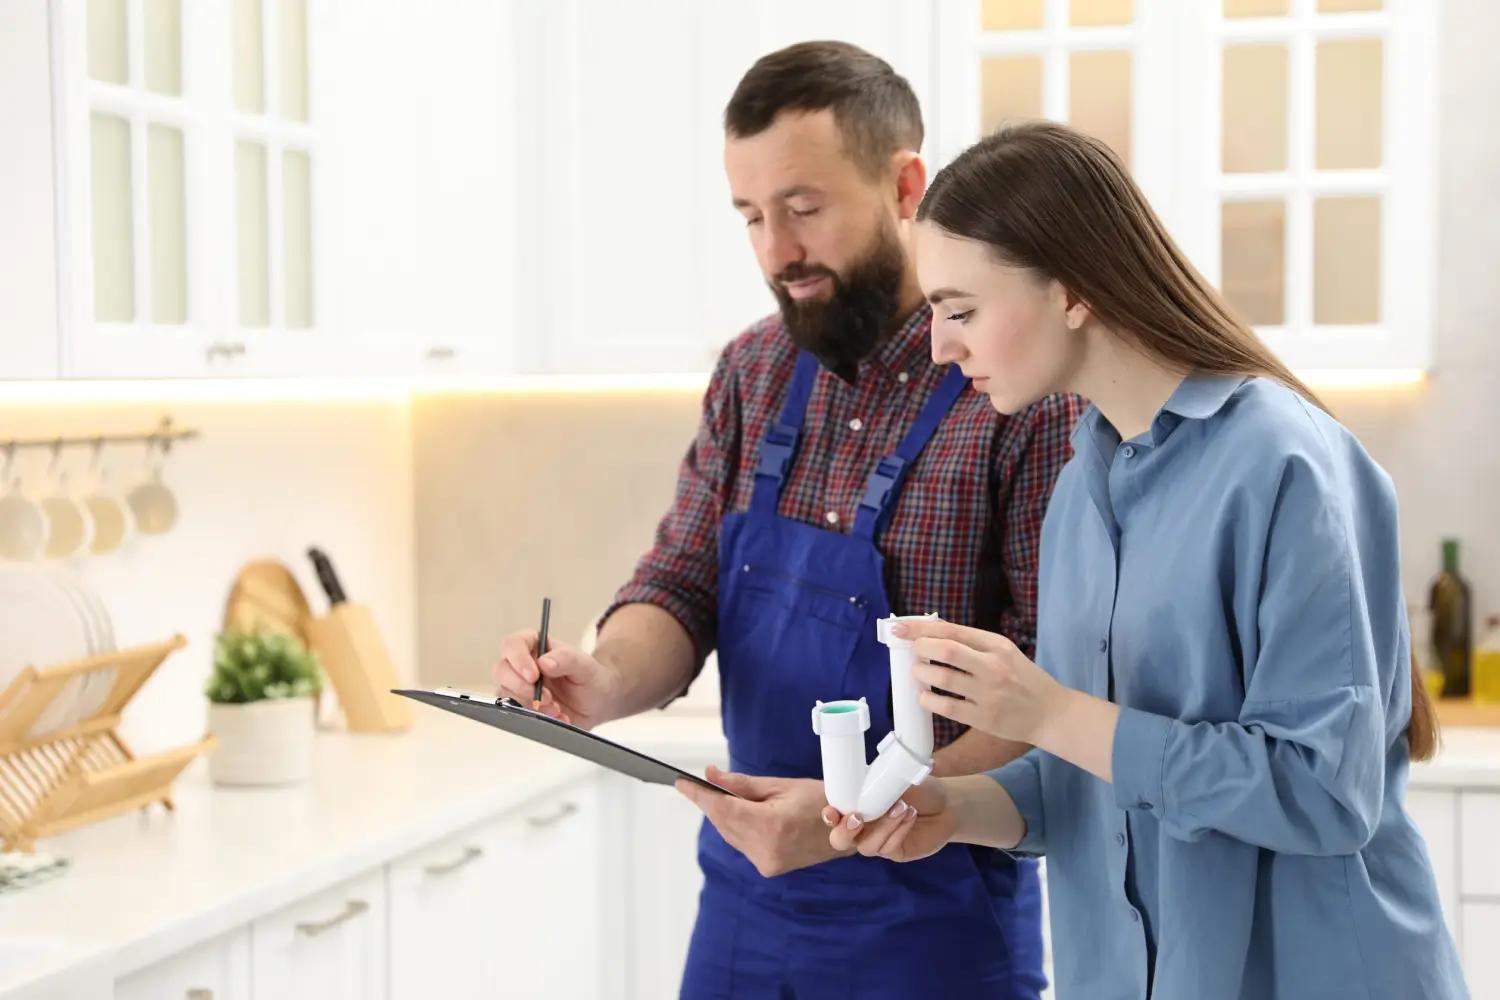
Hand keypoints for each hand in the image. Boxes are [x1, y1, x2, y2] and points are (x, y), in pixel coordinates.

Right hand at [492, 628, 618, 729]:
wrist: (598, 702)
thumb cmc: (590, 677)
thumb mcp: (585, 665)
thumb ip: (566, 659)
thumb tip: (544, 662)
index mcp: (535, 645)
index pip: (513, 644)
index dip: (518, 659)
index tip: (534, 676)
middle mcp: (522, 665)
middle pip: (502, 670)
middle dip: (522, 688)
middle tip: (546, 698)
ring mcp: (520, 687)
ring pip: (506, 694)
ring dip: (530, 704)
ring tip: (557, 709)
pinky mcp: (522, 707)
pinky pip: (517, 714)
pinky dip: (536, 718)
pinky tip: (557, 718)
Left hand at [674, 767, 852, 877]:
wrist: (848, 830)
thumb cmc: (821, 800)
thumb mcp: (781, 785)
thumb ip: (742, 785)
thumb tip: (711, 776)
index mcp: (772, 826)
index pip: (722, 809)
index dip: (698, 796)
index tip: (681, 783)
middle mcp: (766, 849)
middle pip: (723, 823)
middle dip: (710, 803)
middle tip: (697, 784)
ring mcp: (767, 862)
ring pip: (730, 834)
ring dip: (722, 816)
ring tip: (720, 796)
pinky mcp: (769, 868)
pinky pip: (741, 844)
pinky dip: (736, 828)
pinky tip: (739, 814)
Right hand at [825, 778, 956, 862]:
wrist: (947, 803)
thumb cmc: (918, 788)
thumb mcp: (897, 778)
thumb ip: (878, 783)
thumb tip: (866, 782)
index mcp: (855, 805)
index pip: (832, 814)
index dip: (828, 815)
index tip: (833, 812)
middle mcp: (862, 826)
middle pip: (838, 841)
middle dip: (845, 831)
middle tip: (859, 817)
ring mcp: (877, 841)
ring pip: (866, 846)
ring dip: (882, 827)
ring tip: (902, 807)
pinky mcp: (894, 852)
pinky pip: (888, 848)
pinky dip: (898, 831)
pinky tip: (910, 816)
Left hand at [895, 618, 1068, 745]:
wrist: (1050, 713)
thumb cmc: (1023, 679)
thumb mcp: (1004, 652)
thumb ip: (973, 644)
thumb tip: (932, 634)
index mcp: (997, 645)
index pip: (953, 630)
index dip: (921, 628)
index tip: (900, 628)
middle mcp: (993, 666)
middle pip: (946, 650)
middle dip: (920, 648)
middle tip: (912, 652)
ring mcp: (989, 693)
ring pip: (943, 679)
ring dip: (922, 674)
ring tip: (918, 673)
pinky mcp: (984, 718)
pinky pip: (947, 708)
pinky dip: (929, 700)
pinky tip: (924, 697)